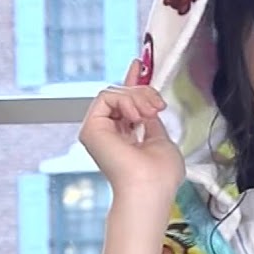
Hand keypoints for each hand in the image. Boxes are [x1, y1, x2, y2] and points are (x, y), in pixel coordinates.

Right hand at [78, 59, 185, 200]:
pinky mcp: (91, 128)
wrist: (149, 187)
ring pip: (115, 92)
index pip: (124, 103)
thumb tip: (148, 103)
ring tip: (150, 113)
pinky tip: (136, 116)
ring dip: (138, 96)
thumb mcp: (161, 139)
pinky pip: (107, 96)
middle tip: (157, 106)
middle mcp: (109, 133)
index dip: (131, 83)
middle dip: (143, 91)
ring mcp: (99, 130)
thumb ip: (151, 120)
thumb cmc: (159, 175)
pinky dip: (126, 100)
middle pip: (121, 93)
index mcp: (126, 137)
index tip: (138, 65)